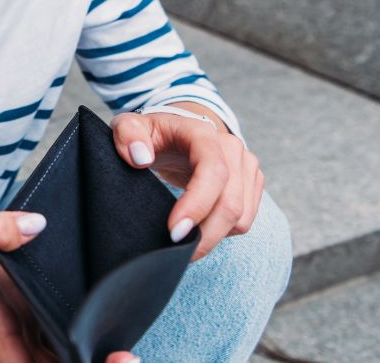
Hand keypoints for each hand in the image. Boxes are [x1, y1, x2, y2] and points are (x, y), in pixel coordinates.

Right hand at [0, 211, 137, 361]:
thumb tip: (37, 226)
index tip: (89, 360)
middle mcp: (13, 326)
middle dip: (82, 362)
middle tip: (123, 355)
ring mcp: (21, 317)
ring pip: (55, 352)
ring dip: (83, 353)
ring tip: (122, 348)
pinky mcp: (26, 304)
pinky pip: (55, 330)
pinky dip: (77, 335)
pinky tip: (102, 320)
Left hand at [110, 108, 264, 261]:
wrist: (178, 132)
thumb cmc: (152, 133)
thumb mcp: (128, 126)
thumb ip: (127, 134)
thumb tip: (140, 158)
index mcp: (202, 133)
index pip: (212, 171)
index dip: (197, 204)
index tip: (174, 232)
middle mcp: (231, 147)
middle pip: (230, 203)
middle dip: (204, 235)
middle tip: (175, 252)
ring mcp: (246, 165)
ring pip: (240, 217)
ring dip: (213, 237)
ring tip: (183, 242)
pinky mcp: (251, 183)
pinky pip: (244, 220)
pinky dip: (222, 232)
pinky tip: (198, 228)